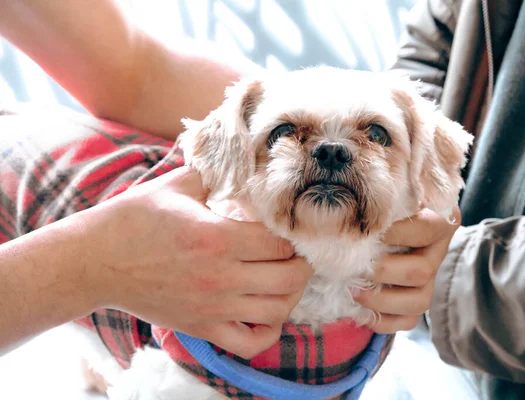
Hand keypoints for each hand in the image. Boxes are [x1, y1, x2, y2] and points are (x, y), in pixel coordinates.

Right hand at [83, 167, 311, 357]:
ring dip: (291, 295)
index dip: (293, 236)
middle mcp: (220, 276)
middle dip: (302, 265)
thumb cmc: (134, 218)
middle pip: (288, 278)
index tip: (291, 229)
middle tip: (297, 254)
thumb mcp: (177, 184)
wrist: (96, 260)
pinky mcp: (201, 326)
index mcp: (217, 237)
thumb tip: (242, 160)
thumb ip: (216, 174)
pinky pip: (249, 343)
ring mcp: (212, 306)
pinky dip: (267, 332)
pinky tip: (266, 313)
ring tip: (285, 279)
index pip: (279, 242)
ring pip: (276, 311)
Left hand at [354, 207, 460, 333]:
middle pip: (422, 272)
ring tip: (352, 289)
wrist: (385, 218)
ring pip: (419, 302)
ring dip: (380, 300)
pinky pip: (409, 321)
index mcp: (440, 219)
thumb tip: (351, 208)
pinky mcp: (418, 298)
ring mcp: (431, 278)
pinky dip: (382, 321)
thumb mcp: (388, 190)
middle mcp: (439, 251)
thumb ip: (382, 197)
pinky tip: (359, 309)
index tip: (364, 231)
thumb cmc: (383, 200)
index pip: (425, 229)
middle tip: (352, 264)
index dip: (394, 234)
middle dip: (382, 271)